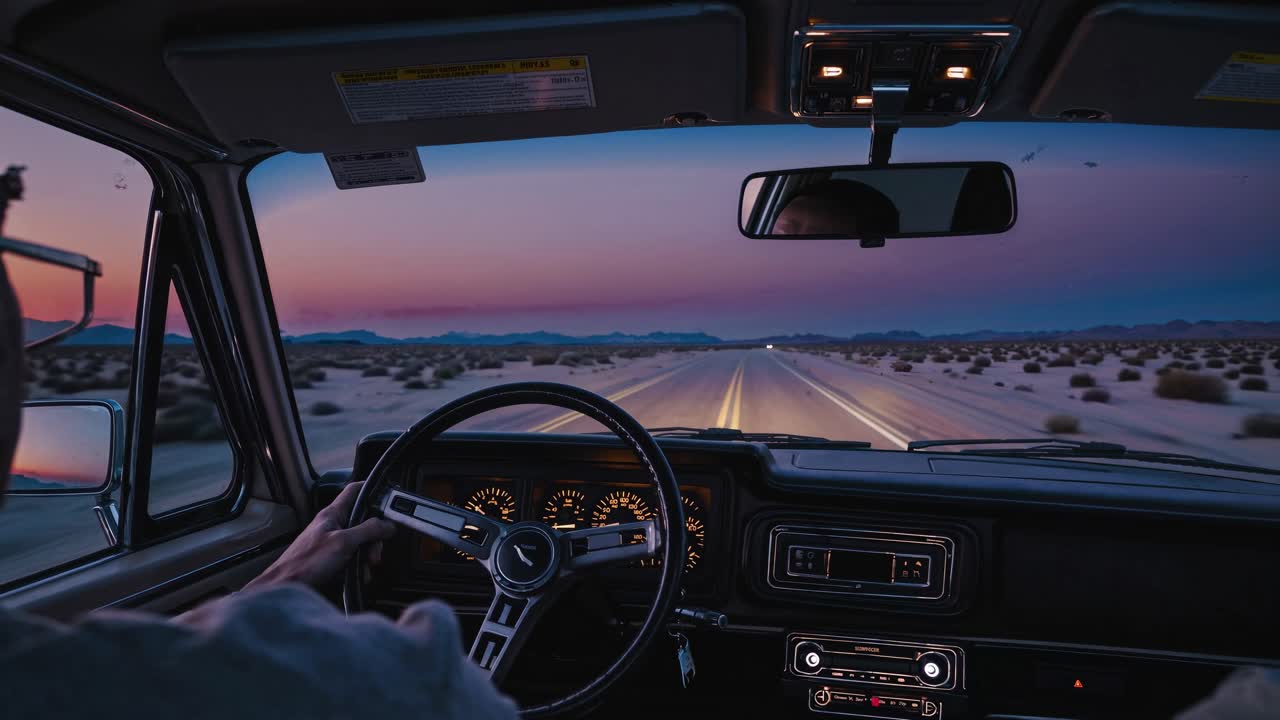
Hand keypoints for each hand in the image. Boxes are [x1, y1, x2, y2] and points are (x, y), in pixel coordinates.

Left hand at [245, 481, 393, 591]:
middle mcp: (334, 524)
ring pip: (360, 541)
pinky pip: (353, 556)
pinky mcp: (332, 558)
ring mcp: (333, 541)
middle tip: (376, 551)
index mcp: (333, 514)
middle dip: (375, 536)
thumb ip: (368, 530)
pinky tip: (361, 575)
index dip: (371, 489)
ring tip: (367, 567)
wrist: (286, 585)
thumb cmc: (308, 561)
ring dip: (368, 554)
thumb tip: (388, 525)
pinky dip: (360, 565)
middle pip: (364, 520)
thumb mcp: (344, 542)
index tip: (388, 497)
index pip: (354, 490)